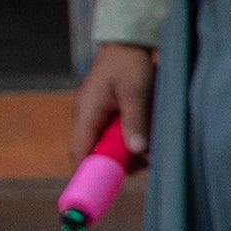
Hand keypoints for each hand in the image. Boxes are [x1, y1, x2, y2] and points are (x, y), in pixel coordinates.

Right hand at [69, 41, 158, 171]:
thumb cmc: (129, 63)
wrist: (128, 40)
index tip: (105, 189)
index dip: (89, 174)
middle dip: (118, 162)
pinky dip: (129, 138)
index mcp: (86, 114)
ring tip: (150, 146)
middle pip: (95, 153)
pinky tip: (147, 134)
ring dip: (127, 149)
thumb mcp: (136, 92)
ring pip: (107, 145)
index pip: (80, 153)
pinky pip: (114, 134)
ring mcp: (94, 116)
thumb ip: (136, 122)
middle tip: (144, 162)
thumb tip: (138, 152)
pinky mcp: (105, 113)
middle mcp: (85, 118)